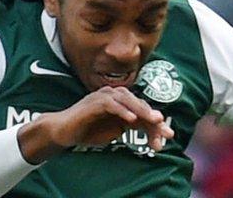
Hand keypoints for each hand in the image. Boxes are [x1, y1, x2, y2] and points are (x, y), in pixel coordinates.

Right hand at [17, 86, 174, 163]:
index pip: (143, 111)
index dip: (156, 124)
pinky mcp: (94, 101)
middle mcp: (115, 95)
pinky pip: (111, 104)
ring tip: (154, 120)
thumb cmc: (89, 130)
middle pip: (139, 104)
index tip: (168, 136)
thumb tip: (153, 130)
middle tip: (166, 129)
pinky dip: (122, 110)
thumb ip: (132, 127)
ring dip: (142, 110)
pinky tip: (131, 120)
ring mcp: (104, 96)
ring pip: (128, 100)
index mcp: (122, 102)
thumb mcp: (115, 131)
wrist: (64, 131)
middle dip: (154, 118)